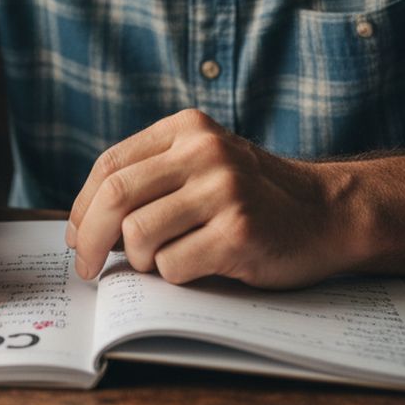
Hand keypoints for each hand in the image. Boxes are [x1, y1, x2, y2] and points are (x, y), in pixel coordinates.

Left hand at [66, 109, 346, 288]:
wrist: (328, 213)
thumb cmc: (253, 197)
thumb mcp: (204, 164)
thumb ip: (152, 178)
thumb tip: (82, 224)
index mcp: (187, 129)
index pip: (110, 166)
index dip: (82, 207)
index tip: (75, 237)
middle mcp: (204, 151)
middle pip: (116, 197)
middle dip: (89, 239)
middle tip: (86, 267)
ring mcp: (224, 190)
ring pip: (139, 234)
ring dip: (139, 261)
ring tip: (162, 262)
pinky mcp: (239, 231)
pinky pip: (174, 264)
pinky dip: (174, 275)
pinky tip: (200, 267)